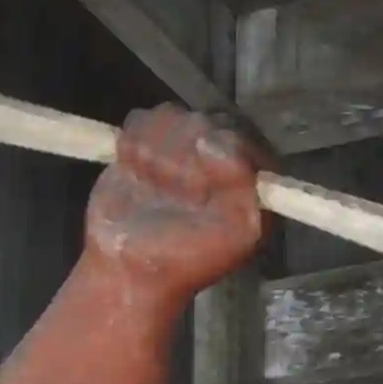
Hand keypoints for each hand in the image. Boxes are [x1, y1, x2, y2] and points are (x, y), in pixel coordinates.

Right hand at [84, 106, 267, 295]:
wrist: (131, 268)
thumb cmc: (188, 259)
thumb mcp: (237, 234)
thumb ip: (244, 186)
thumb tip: (213, 144)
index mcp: (251, 177)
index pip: (242, 136)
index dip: (220, 150)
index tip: (201, 179)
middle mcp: (221, 156)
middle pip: (206, 120)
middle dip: (184, 155)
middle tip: (174, 192)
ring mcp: (183, 147)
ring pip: (172, 115)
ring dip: (157, 152)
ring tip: (154, 185)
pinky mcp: (147, 142)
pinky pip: (140, 119)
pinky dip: (133, 144)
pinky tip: (135, 171)